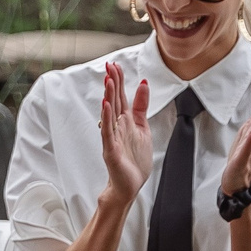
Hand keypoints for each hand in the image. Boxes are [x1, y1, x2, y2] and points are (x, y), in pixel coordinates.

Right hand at [97, 62, 153, 209]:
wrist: (129, 186)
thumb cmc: (134, 160)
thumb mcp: (143, 128)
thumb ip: (141, 107)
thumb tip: (144, 83)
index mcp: (125, 121)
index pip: (120, 96)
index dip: (118, 80)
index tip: (115, 65)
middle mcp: (117, 127)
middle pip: (114, 100)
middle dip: (112, 83)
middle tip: (109, 66)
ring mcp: (112, 138)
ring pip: (110, 113)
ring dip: (108, 96)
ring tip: (108, 80)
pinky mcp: (111, 150)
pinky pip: (108, 132)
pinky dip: (107, 118)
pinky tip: (106, 106)